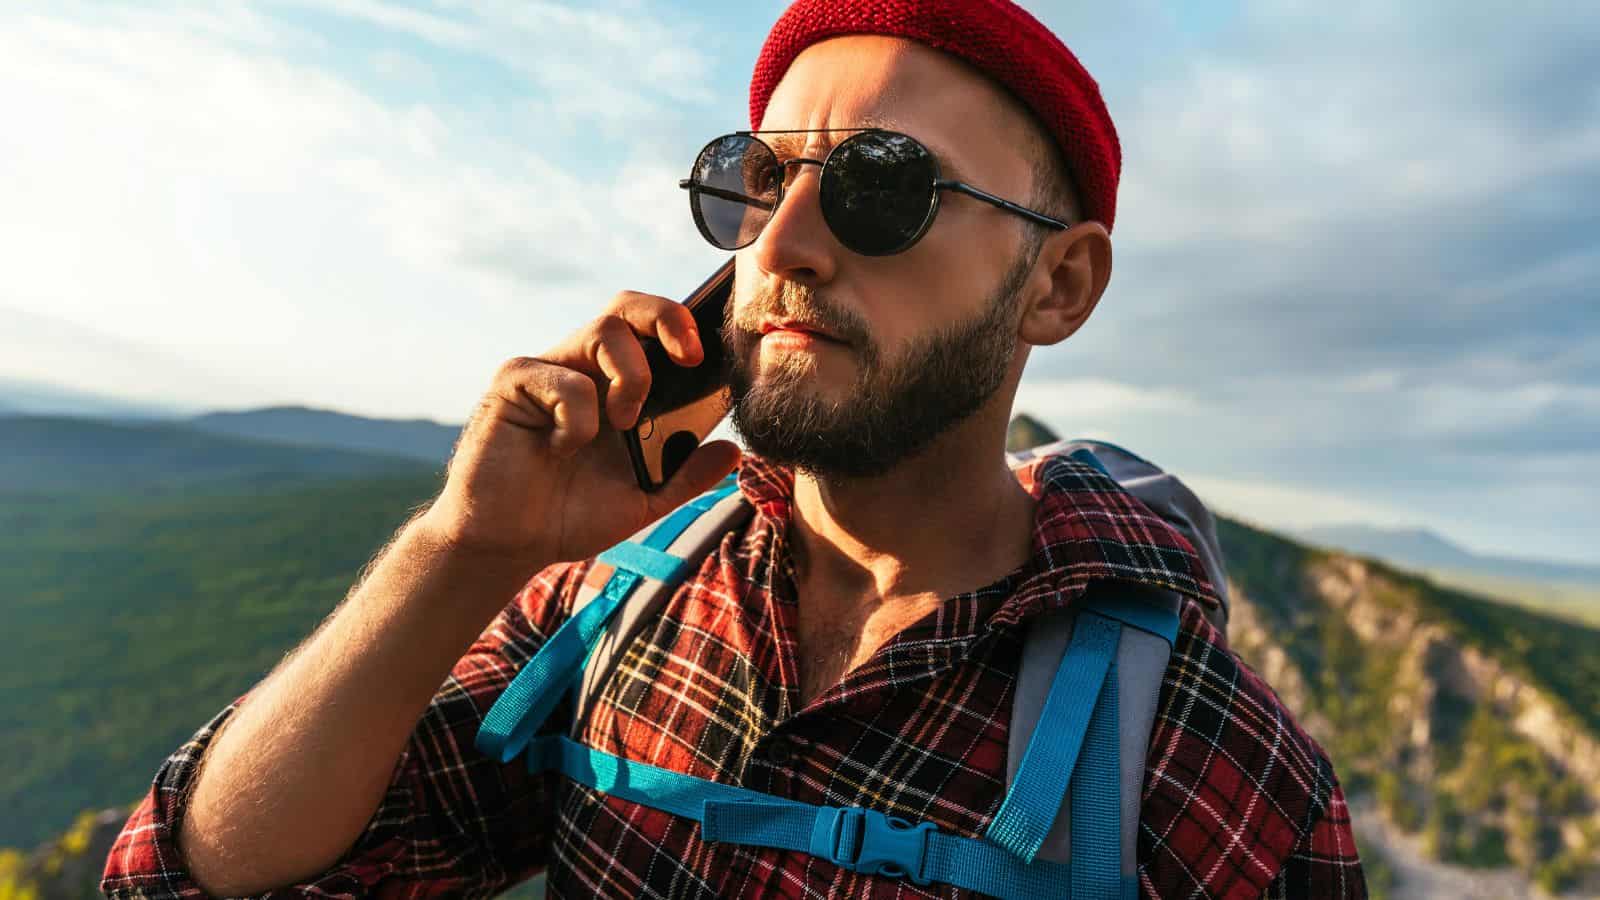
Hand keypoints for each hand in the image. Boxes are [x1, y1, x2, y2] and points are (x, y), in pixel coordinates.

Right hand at [421, 291, 741, 569]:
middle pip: (627, 307)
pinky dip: (578, 421)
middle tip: (689, 357)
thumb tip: (733, 451)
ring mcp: (548, 370)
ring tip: (622, 426)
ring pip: (603, 332)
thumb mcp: (643, 501)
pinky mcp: (514, 381)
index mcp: (615, 386)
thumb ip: (686, 476)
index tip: (708, 357)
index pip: (651, 330)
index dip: (683, 325)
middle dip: (667, 317)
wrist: (509, 544)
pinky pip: (564, 381)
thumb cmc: (568, 514)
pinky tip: (559, 450)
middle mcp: (583, 368)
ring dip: (631, 378)